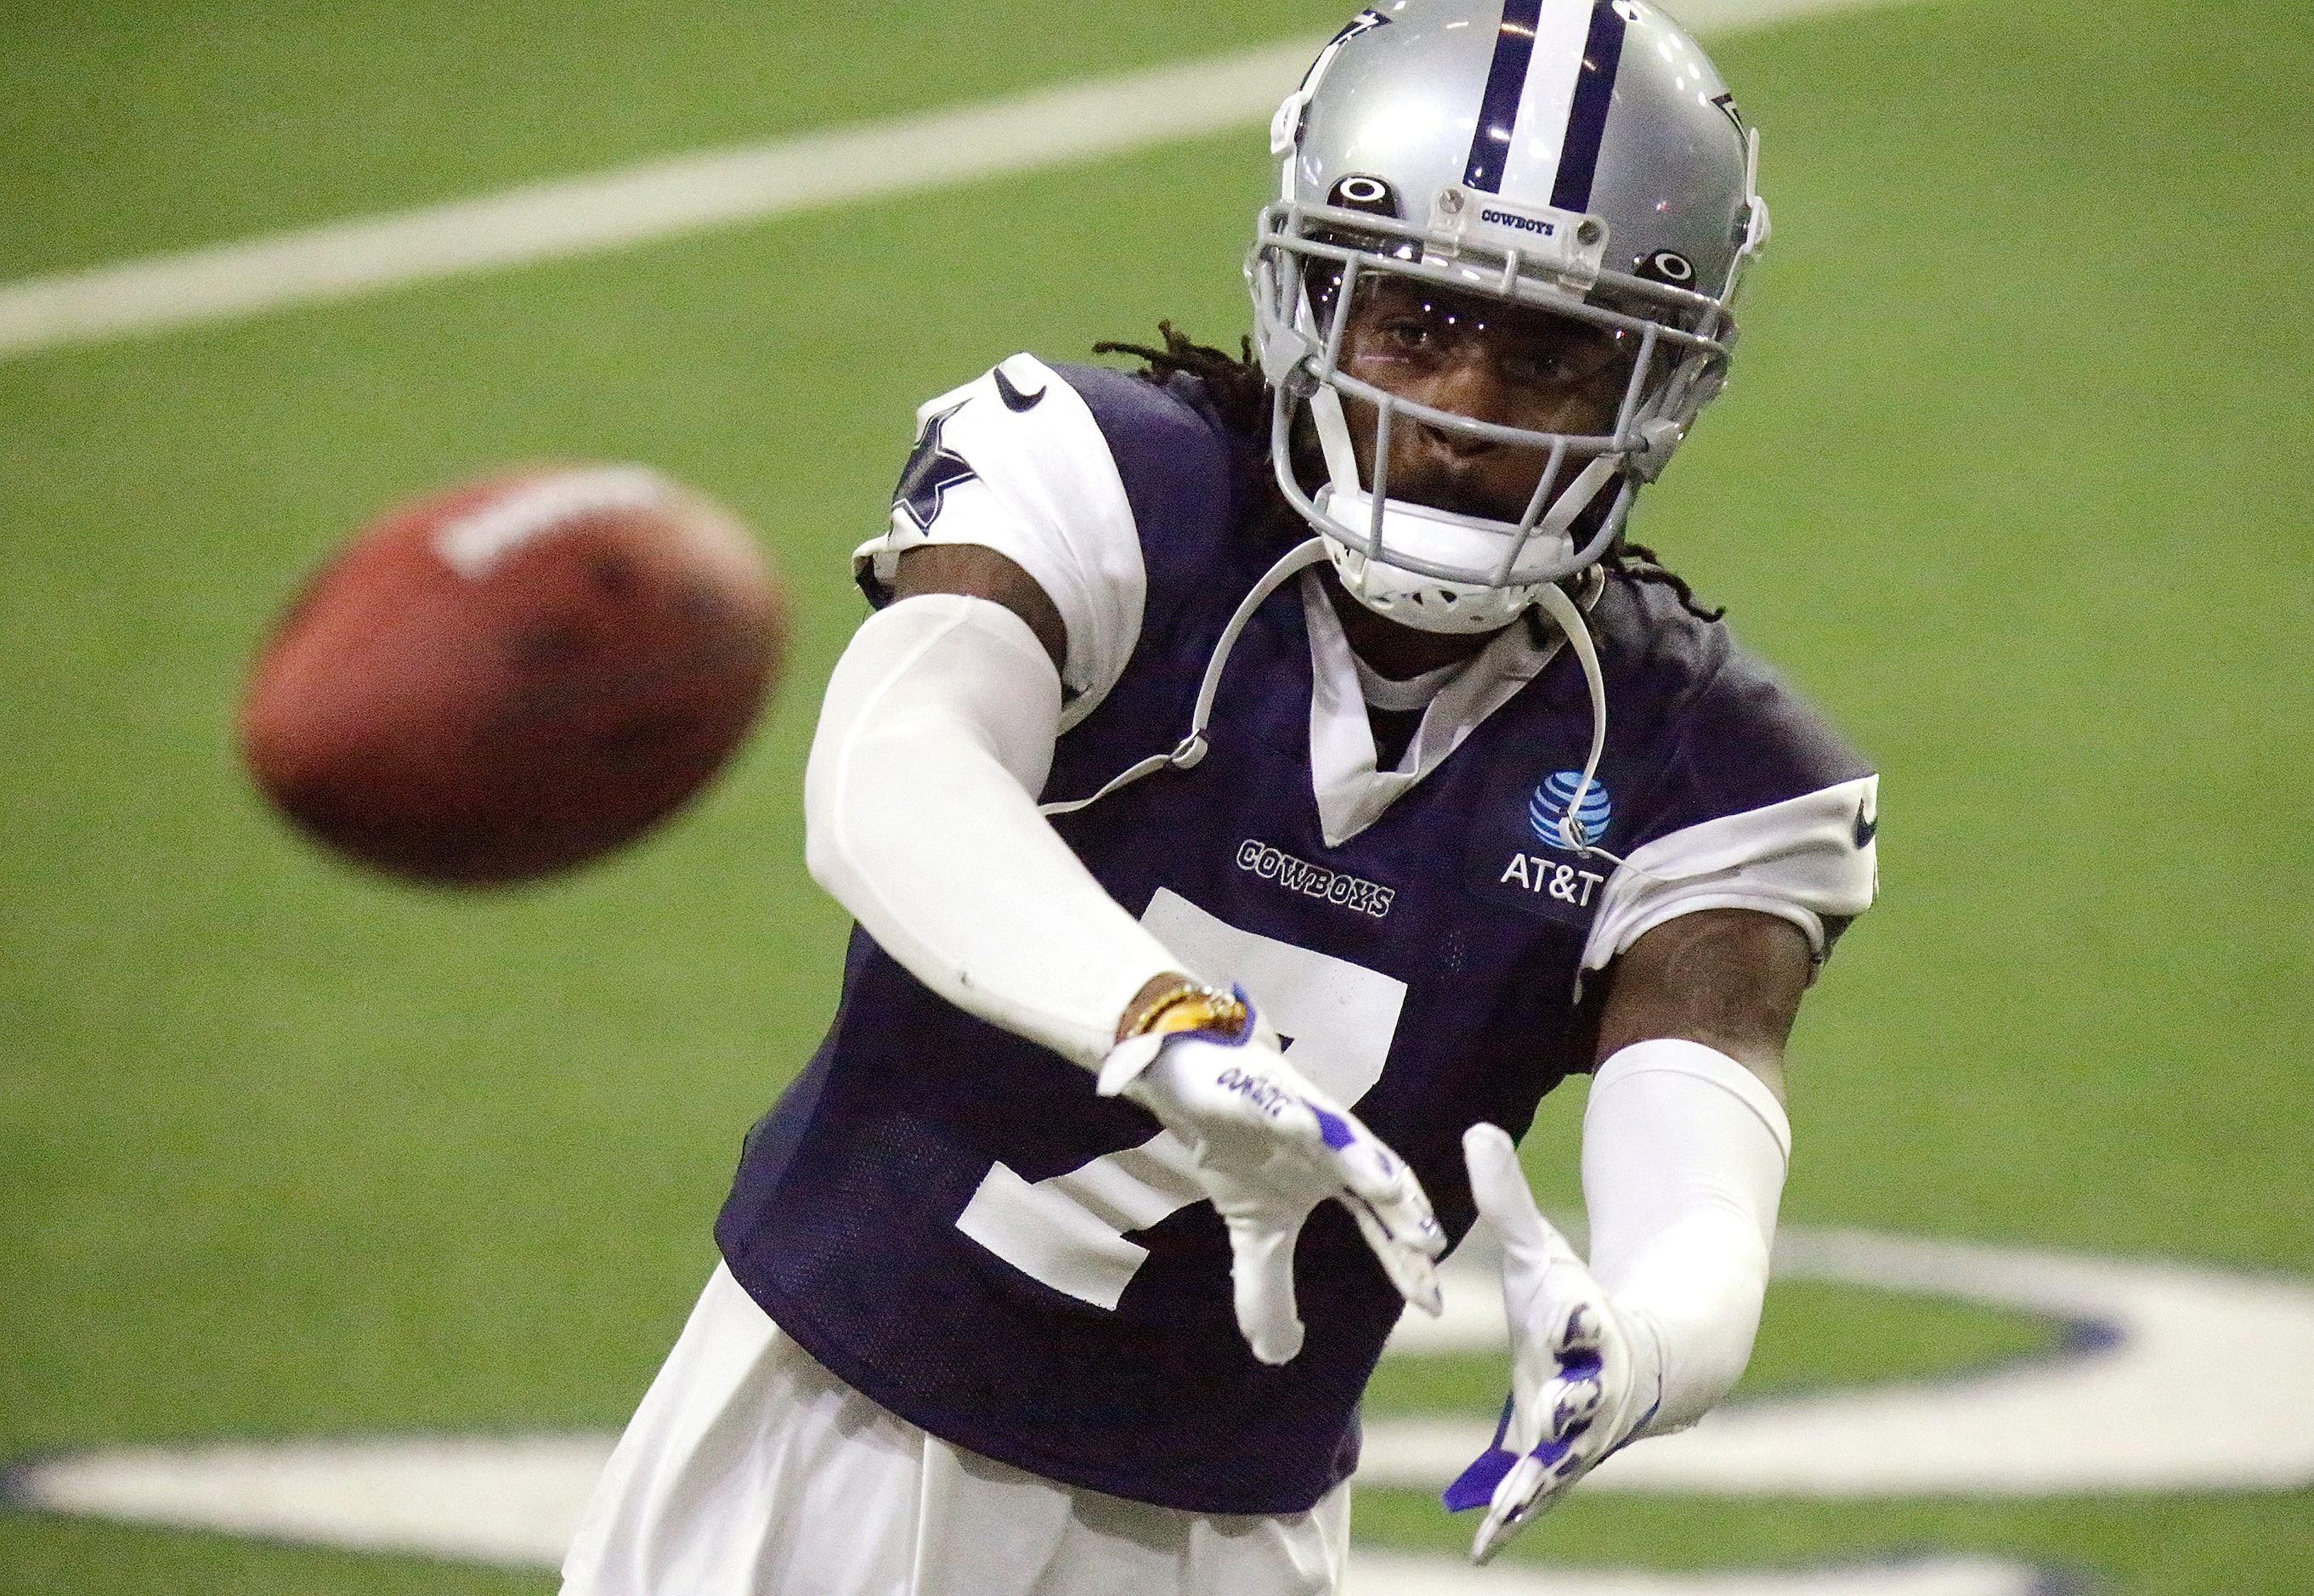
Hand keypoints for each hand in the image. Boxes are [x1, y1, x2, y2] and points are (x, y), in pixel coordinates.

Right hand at [1098, 995, 1442, 1363]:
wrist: (1197, 1081)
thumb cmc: (1239, 1149)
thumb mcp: (1256, 1231)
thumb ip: (1269, 1289)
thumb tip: (1277, 1355)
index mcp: (1338, 1178)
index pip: (1381, 1225)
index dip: (1403, 1261)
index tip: (1430, 1305)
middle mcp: (1331, 1144)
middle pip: (1377, 1179)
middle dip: (1403, 1210)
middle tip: (1429, 1245)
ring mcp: (1299, 1111)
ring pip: (1338, 1136)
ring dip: (1364, 1160)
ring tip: (1388, 1189)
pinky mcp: (1257, 1088)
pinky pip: (1273, 1101)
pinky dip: (1288, 1113)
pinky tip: (1297, 1125)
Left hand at [1444, 1123, 1662, 1562]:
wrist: (1634, 1366)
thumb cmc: (1573, 1300)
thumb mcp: (1541, 1250)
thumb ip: (1508, 1199)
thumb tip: (1474, 1129)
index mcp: (1584, 1324)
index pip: (1581, 1317)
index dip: (1574, 1314)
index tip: (1566, 1308)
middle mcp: (1586, 1385)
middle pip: (1580, 1397)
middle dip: (1569, 1408)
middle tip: (1552, 1418)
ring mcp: (1576, 1434)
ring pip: (1557, 1461)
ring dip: (1534, 1486)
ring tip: (1507, 1514)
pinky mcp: (1556, 1468)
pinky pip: (1533, 1498)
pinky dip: (1512, 1524)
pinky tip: (1482, 1553)